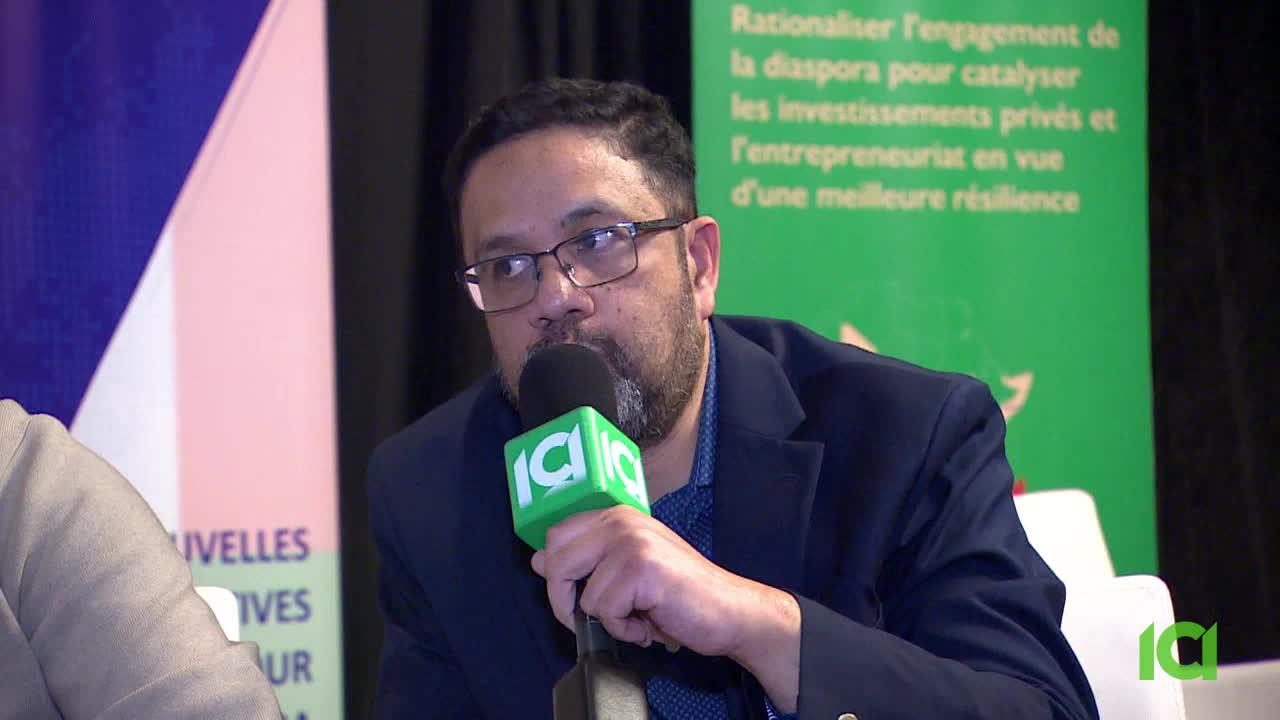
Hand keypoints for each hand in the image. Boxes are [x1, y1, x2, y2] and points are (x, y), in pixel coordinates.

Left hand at [530, 506, 795, 659]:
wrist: (731, 611)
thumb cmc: (681, 594)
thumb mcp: (626, 571)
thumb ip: (585, 561)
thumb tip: (536, 559)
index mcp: (617, 516)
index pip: (556, 535)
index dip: (556, 574)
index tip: (576, 597)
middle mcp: (622, 520)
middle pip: (556, 561)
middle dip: (568, 602)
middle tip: (602, 617)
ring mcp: (632, 541)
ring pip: (581, 594)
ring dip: (607, 620)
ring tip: (639, 617)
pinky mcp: (641, 568)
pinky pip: (604, 611)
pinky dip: (626, 630)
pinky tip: (651, 624)